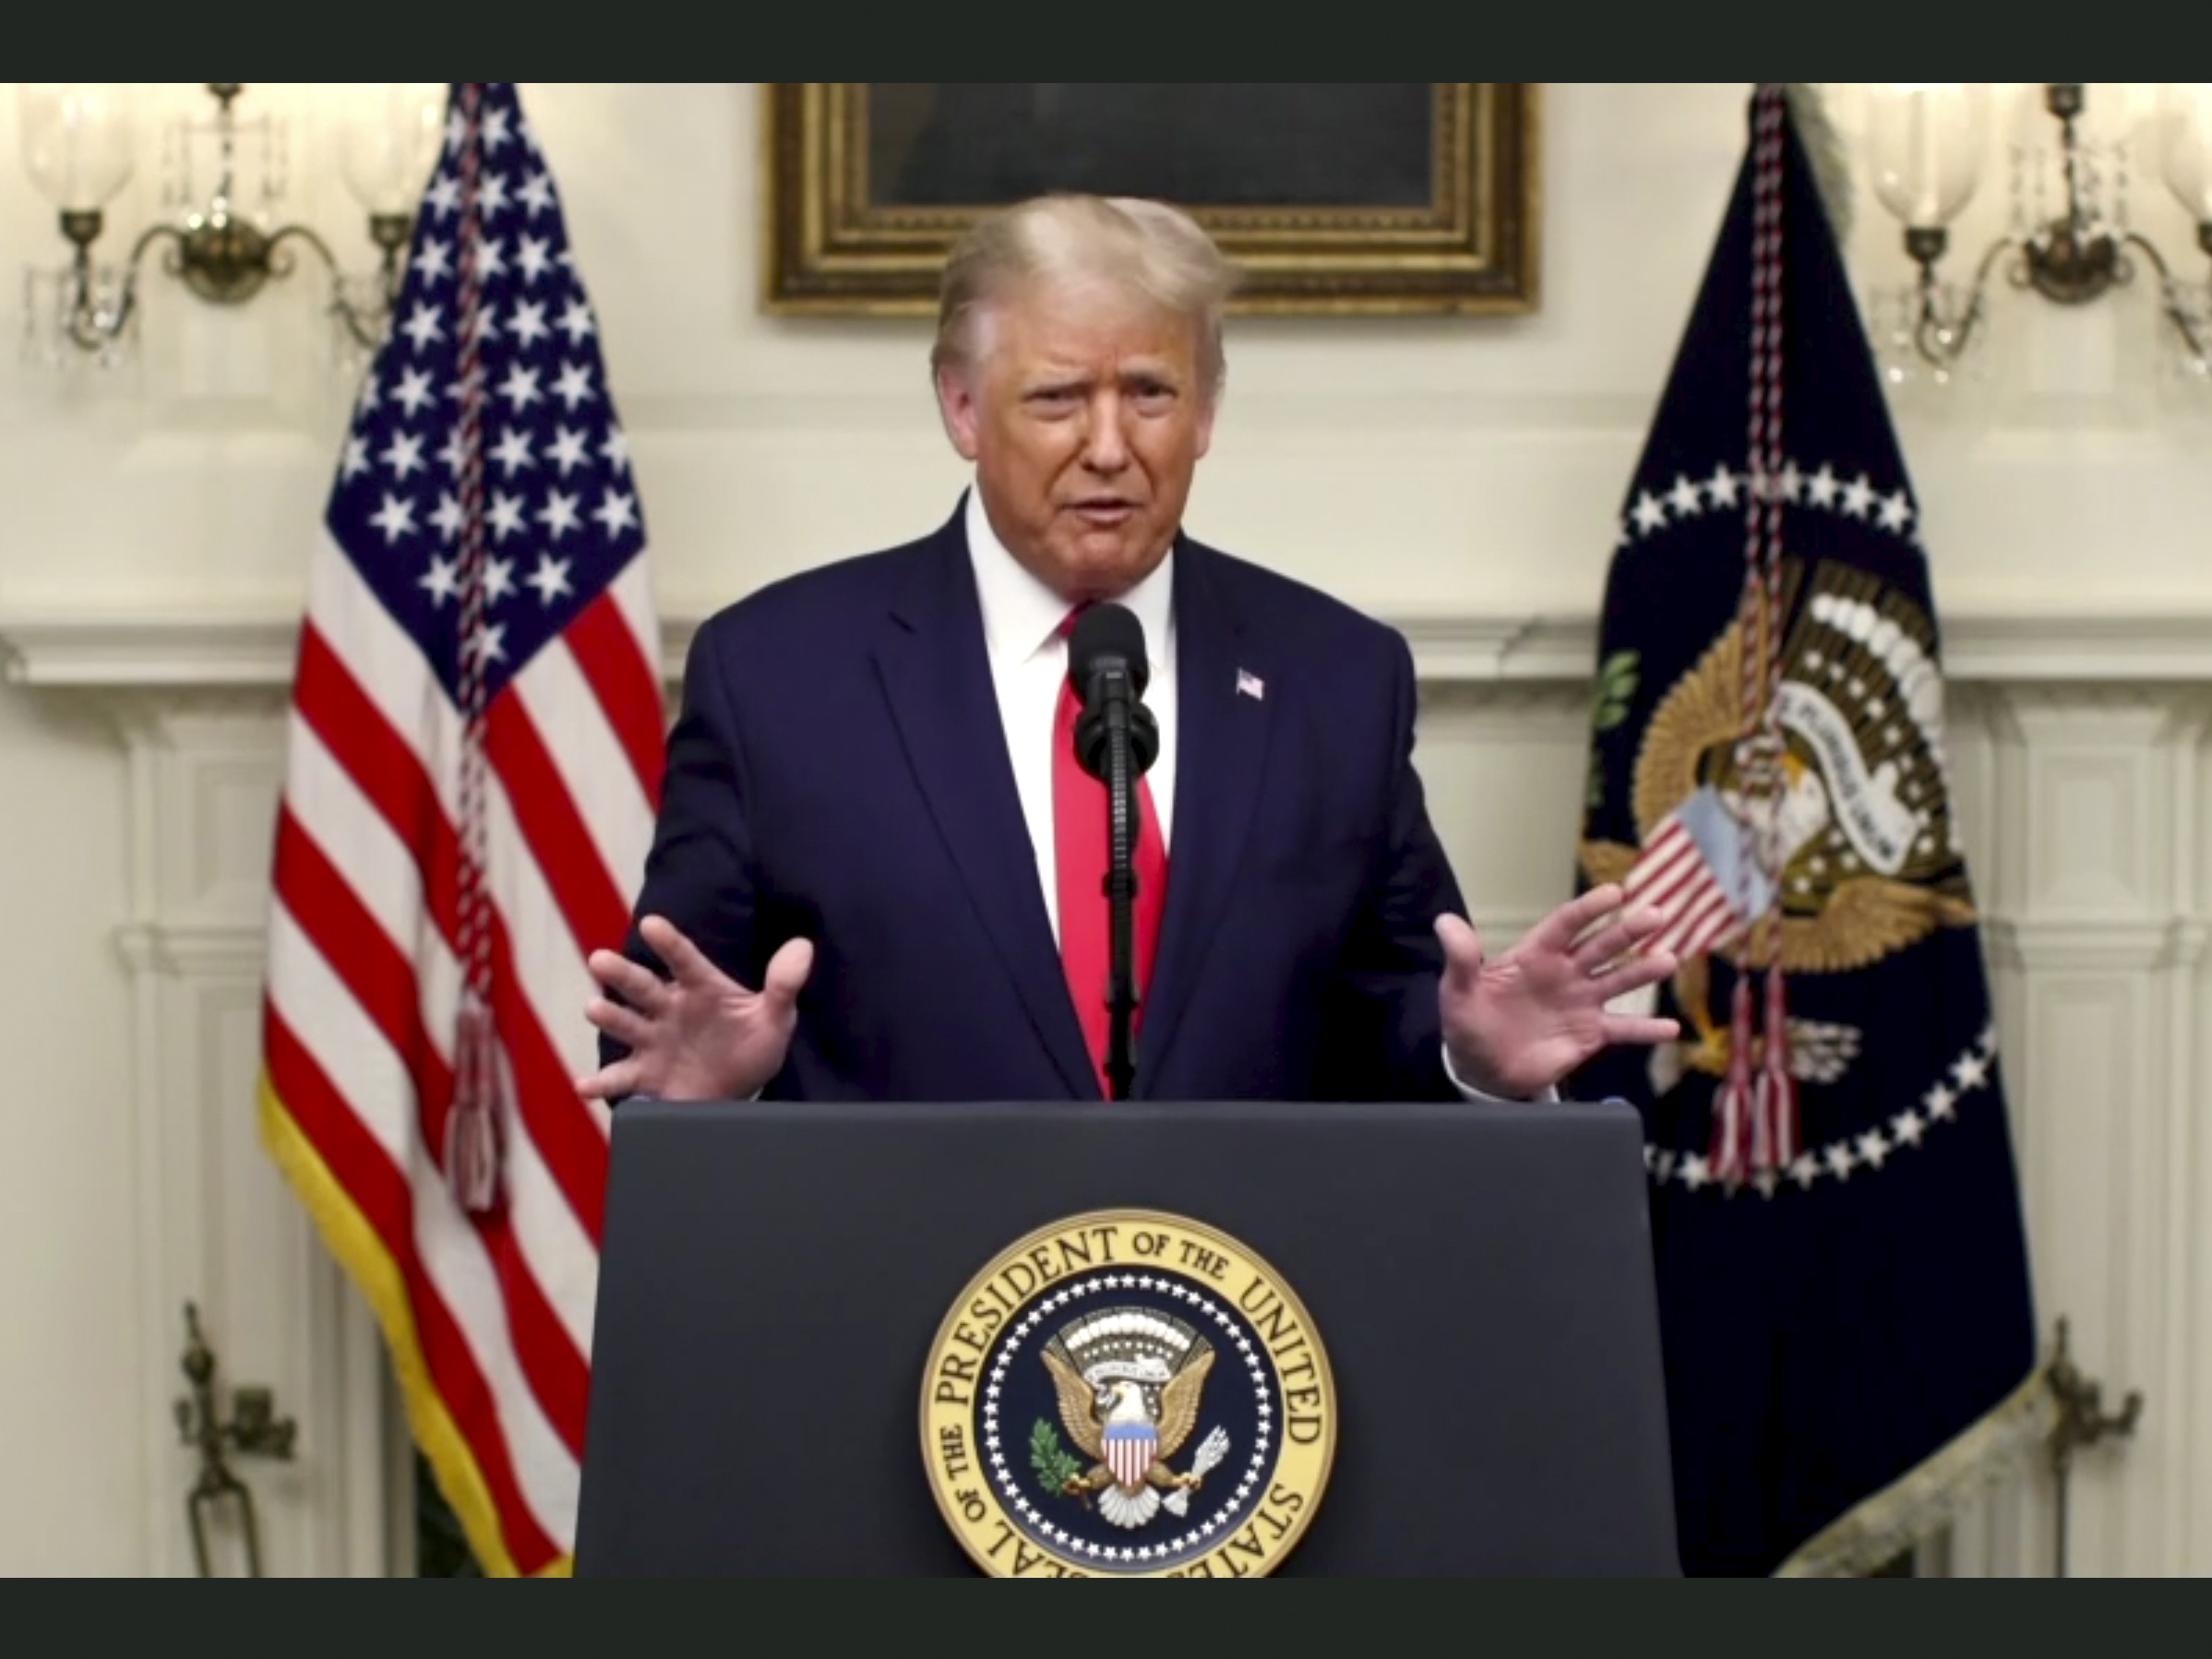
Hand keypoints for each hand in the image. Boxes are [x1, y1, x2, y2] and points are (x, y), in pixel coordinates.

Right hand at [575, 915, 812, 1103]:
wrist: (741, 1089)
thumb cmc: (752, 1042)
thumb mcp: (775, 1016)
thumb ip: (784, 985)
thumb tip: (803, 947)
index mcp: (700, 987)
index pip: (684, 959)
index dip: (669, 941)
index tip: (651, 924)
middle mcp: (669, 1008)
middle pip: (642, 987)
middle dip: (621, 974)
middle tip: (599, 960)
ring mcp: (654, 1040)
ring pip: (627, 1025)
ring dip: (609, 1017)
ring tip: (594, 1008)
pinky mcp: (646, 1074)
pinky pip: (621, 1077)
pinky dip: (601, 1082)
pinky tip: (585, 1085)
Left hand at [1435, 884, 1680, 1100]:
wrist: (1481, 1067)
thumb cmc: (1469, 1021)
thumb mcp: (1457, 991)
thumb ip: (1460, 958)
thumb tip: (1444, 921)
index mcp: (1535, 955)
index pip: (1566, 924)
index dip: (1589, 909)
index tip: (1615, 893)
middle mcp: (1565, 973)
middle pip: (1601, 946)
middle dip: (1628, 931)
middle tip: (1657, 914)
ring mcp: (1581, 1002)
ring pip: (1617, 981)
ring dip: (1643, 971)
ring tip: (1668, 960)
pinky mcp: (1590, 1035)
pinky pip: (1622, 1030)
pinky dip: (1646, 1030)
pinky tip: (1673, 1029)